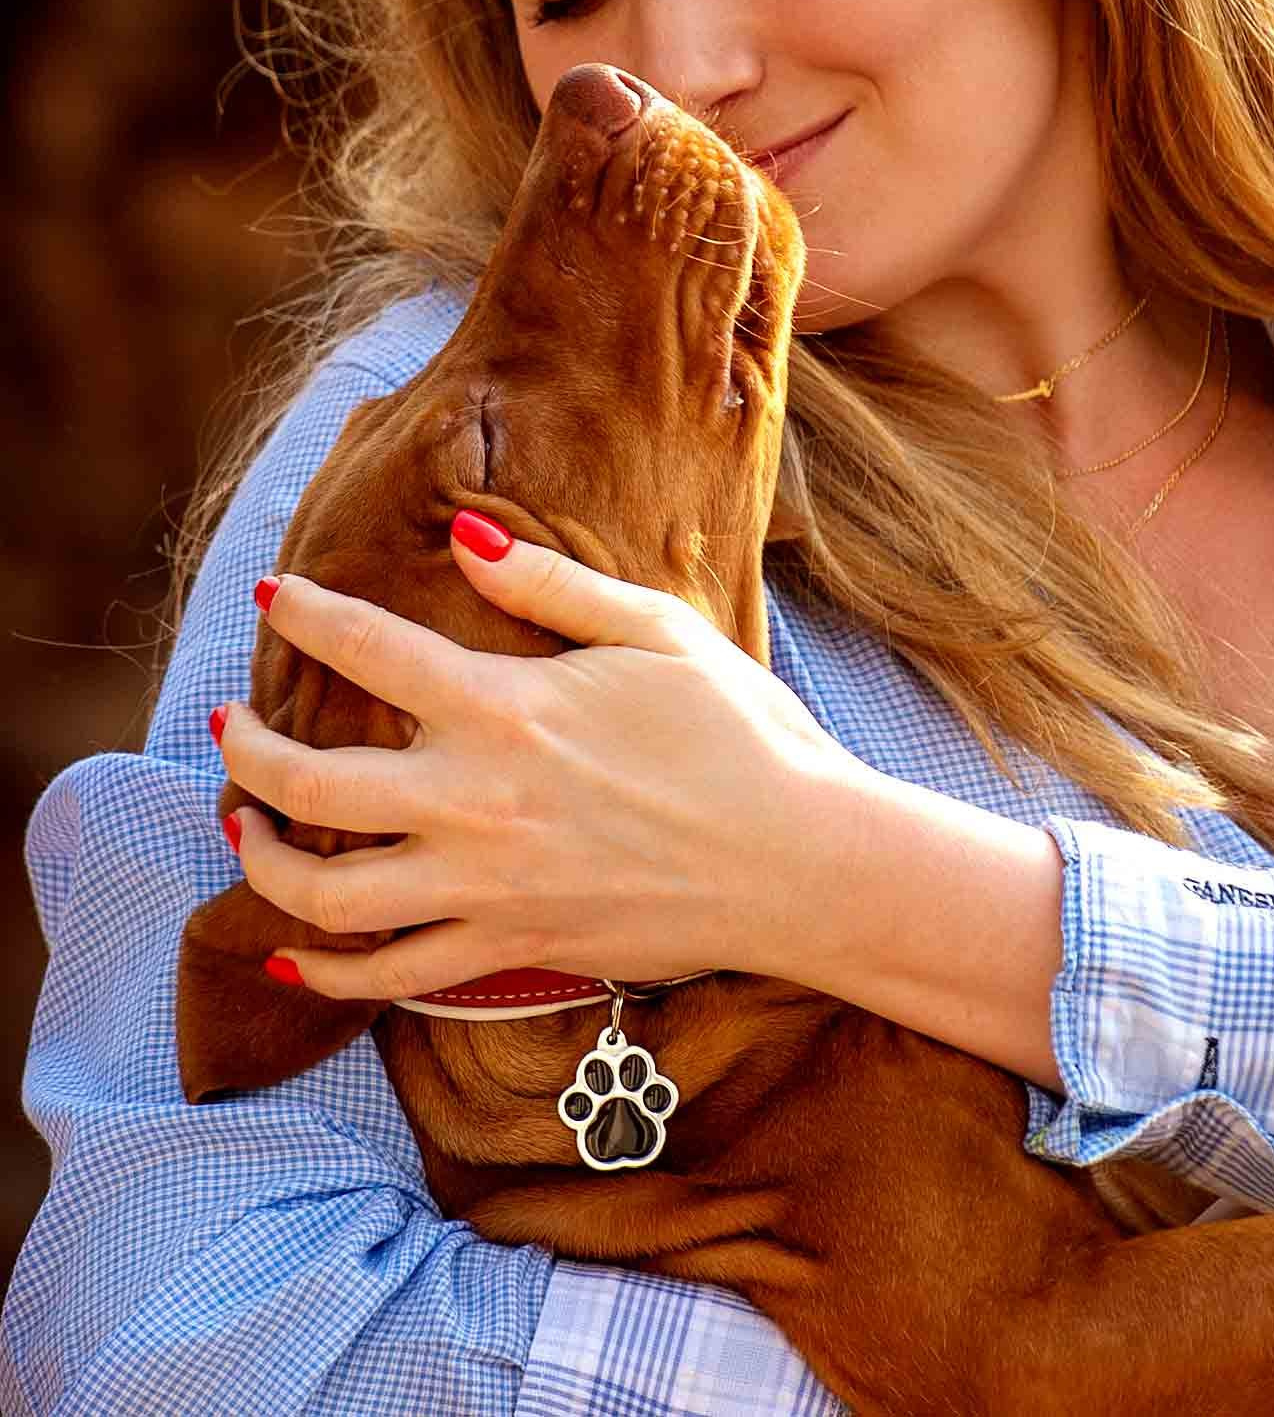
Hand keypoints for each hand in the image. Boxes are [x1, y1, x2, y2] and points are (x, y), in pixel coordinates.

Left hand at [216, 518, 868, 1000]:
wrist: (800, 859)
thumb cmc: (743, 734)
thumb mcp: (658, 632)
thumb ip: (552, 586)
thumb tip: (465, 540)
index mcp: (509, 709)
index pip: (367, 650)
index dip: (305, 613)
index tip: (273, 592)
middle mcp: (475, 803)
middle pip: (307, 785)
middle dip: (246, 750)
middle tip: (231, 724)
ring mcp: (485, 887)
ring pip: (324, 895)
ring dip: (260, 860)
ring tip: (242, 826)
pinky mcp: (508, 948)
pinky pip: (386, 975)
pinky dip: (322, 970)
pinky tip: (290, 949)